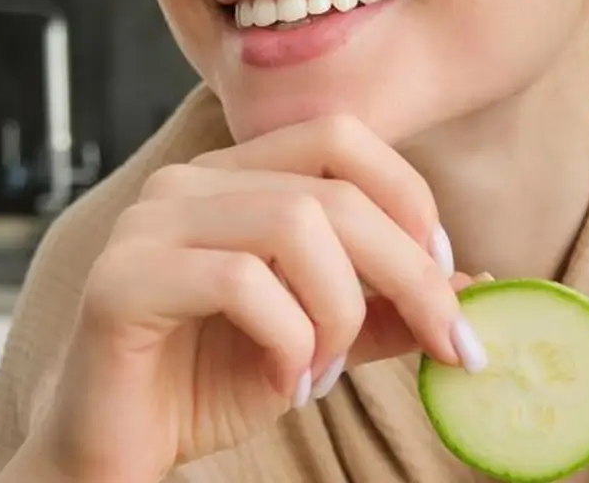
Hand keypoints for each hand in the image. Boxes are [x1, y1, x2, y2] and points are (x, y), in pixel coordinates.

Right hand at [10, 115, 484, 482]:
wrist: (114, 454)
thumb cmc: (208, 387)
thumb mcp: (323, 342)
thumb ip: (385, 308)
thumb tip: (474, 282)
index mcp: (233, 178)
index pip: (342, 137)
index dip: (410, 199)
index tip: (446, 278)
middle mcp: (187, 184)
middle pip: (333, 189)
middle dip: (409, 272)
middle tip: (444, 342)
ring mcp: (147, 225)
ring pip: (294, 225)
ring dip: (339, 313)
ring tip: (325, 372)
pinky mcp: (121, 281)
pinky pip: (240, 282)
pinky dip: (287, 340)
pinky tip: (282, 382)